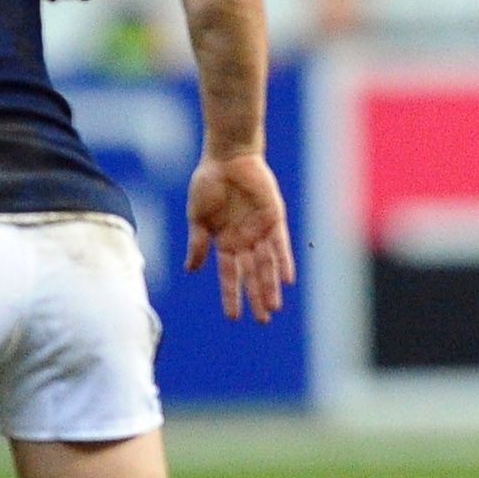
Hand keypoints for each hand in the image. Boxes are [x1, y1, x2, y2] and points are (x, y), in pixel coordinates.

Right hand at [185, 152, 295, 321]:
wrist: (227, 157)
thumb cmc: (208, 184)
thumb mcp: (197, 217)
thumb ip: (197, 244)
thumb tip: (191, 270)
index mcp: (224, 242)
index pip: (229, 275)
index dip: (231, 296)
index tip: (233, 317)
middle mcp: (244, 240)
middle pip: (251, 275)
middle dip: (256, 297)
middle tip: (263, 320)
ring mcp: (260, 231)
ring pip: (267, 264)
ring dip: (270, 285)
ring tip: (274, 306)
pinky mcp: (274, 218)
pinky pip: (281, 245)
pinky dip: (284, 262)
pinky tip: (287, 279)